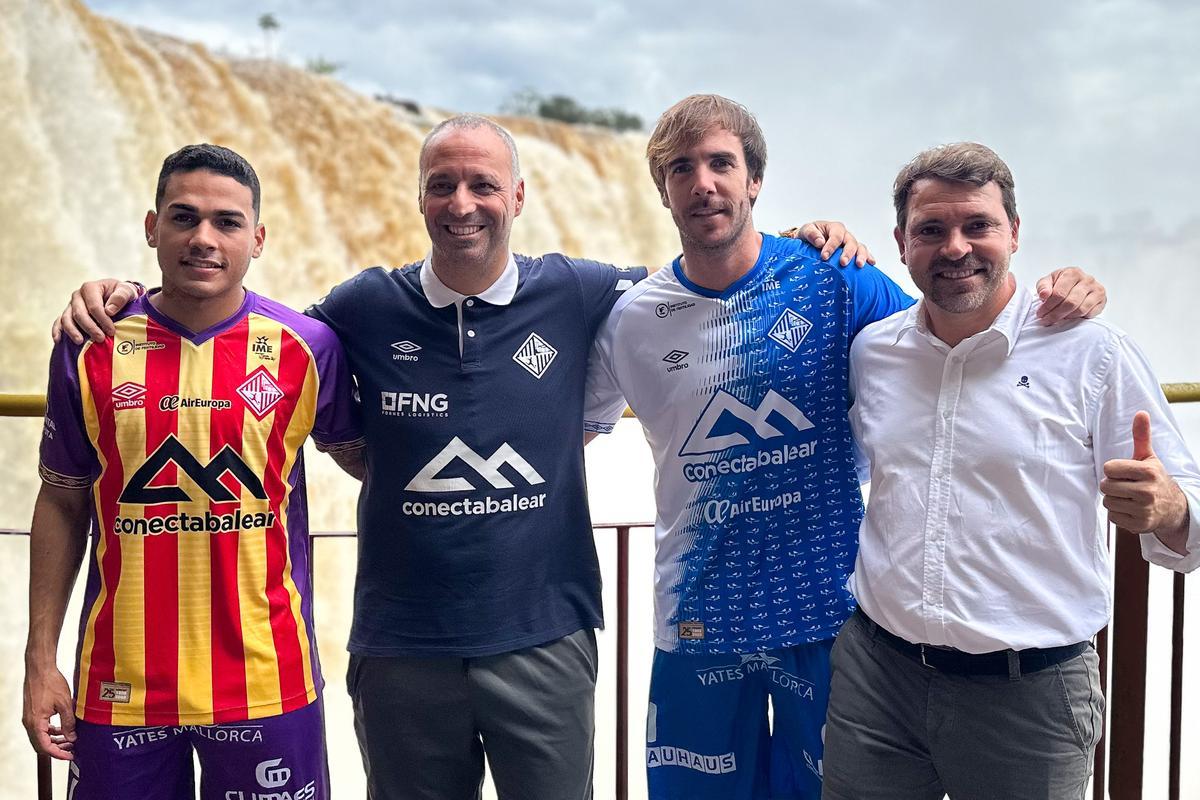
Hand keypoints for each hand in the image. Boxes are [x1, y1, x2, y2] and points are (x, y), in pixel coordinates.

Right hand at [22, 666, 76, 759]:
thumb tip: (72, 737)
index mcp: (35, 723)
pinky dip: (51, 731)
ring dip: (55, 740)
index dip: (58, 754)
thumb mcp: (65, 704)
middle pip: (41, 744)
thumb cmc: (51, 683)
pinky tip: (63, 729)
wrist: (40, 668)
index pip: (45, 747)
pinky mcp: (33, 713)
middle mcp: (29, 723)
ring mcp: (30, 718)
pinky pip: (41, 728)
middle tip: (72, 750)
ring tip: (70, 740)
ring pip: (41, 737)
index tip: (70, 756)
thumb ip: (68, 723)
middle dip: (57, 749)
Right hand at [52, 279, 139, 344]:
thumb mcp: (127, 291)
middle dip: (90, 327)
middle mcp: (77, 296)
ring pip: (67, 319)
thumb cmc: (122, 294)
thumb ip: (121, 297)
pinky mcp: (67, 314)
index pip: (94, 306)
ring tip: (81, 342)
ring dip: (73, 331)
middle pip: (79, 313)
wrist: (117, 296)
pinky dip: (57, 331)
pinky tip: (58, 340)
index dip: (102, 319)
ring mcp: (71, 305)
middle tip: (101, 339)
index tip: (111, 331)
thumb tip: (109, 310)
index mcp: (90, 288)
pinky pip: (58, 322)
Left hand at [779, 221, 874, 266]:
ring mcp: (850, 243)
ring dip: (861, 256)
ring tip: (859, 265)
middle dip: (847, 253)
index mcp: (834, 228)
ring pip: (860, 247)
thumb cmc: (809, 235)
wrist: (809, 241)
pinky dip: (868, 257)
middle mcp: (844, 235)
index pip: (835, 236)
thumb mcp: (806, 230)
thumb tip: (820, 242)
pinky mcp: (852, 251)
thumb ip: (811, 234)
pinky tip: (871, 263)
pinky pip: (863, 252)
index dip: (831, 246)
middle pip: (850, 242)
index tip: (824, 257)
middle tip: (843, 263)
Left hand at [1035, 267, 1105, 324]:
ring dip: (1066, 318)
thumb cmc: (1059, 283)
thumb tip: (1044, 294)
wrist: (1075, 285)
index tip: (1040, 314)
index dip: (1048, 306)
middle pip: (1070, 303)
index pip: (1059, 293)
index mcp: (1072, 273)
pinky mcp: (1103, 300)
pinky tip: (1069, 317)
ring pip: (1080, 309)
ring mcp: (1097, 289)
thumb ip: (1043, 287)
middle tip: (1046, 320)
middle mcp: (1087, 279)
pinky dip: (1078, 318)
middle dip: (1055, 314)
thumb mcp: (1048, 282)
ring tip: (1056, 320)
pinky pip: (1090, 314)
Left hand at [1101, 412, 1189, 544]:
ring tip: (1128, 497)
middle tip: (1125, 485)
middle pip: (1105, 486)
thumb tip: (1141, 413)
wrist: (1171, 507)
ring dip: (1113, 499)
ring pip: (1107, 501)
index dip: (1113, 470)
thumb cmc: (1154, 478)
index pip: (1109, 468)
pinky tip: (1130, 508)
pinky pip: (1112, 516)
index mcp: (1148, 472)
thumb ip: (1141, 436)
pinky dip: (1117, 513)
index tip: (1124, 472)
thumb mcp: (1149, 457)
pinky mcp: (1139, 525)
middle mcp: (1148, 491)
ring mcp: (1144, 510)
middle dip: (1111, 485)